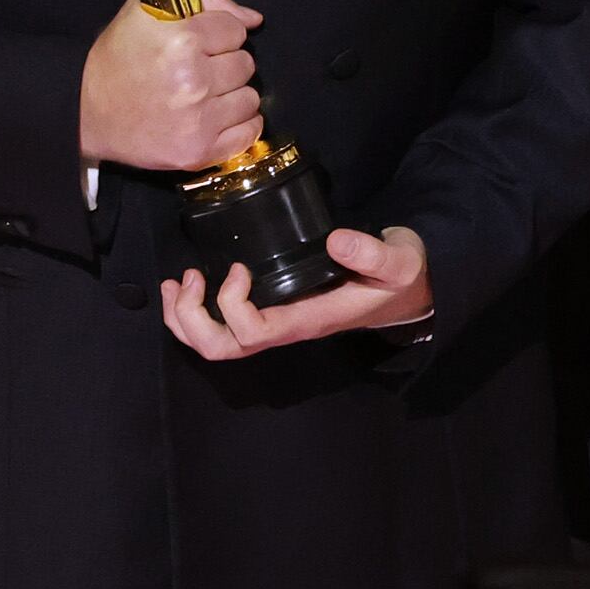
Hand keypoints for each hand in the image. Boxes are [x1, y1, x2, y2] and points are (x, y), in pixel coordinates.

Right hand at [80, 0, 262, 172]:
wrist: (85, 112)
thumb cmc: (120, 57)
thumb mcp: (150, 11)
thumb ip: (206, 0)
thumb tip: (253, 19)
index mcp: (181, 39)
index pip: (236, 30)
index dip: (218, 34)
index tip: (198, 43)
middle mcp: (192, 80)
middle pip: (246, 64)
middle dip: (225, 64)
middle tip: (197, 71)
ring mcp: (197, 120)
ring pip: (250, 98)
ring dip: (232, 95)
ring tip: (202, 96)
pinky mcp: (198, 151)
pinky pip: (250, 133)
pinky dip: (240, 125)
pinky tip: (216, 117)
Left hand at [159, 226, 434, 360]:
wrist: (409, 292)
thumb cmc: (401, 279)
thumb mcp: (398, 262)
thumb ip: (372, 254)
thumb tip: (336, 240)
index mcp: (308, 320)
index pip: (253, 331)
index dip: (232, 302)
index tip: (240, 268)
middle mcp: (286, 329)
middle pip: (222, 348)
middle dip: (191, 319)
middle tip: (190, 278)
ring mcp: (277, 325)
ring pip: (217, 344)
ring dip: (185, 317)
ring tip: (180, 282)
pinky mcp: (273, 313)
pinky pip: (224, 328)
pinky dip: (196, 312)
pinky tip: (194, 285)